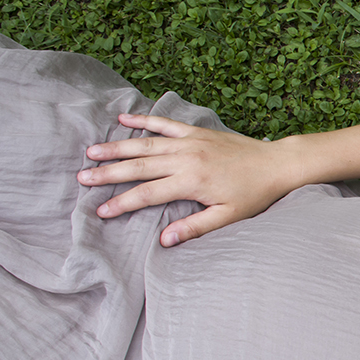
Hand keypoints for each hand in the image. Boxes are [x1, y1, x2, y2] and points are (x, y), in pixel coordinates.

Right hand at [78, 114, 293, 246]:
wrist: (277, 165)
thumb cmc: (254, 194)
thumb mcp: (228, 217)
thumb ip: (195, 227)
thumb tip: (164, 240)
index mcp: (191, 181)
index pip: (148, 194)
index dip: (122, 203)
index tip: (101, 211)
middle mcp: (186, 158)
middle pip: (139, 167)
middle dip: (108, 173)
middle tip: (82, 178)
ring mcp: (190, 142)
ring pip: (145, 144)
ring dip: (117, 147)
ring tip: (92, 151)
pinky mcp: (196, 132)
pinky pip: (164, 123)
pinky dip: (143, 120)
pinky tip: (122, 118)